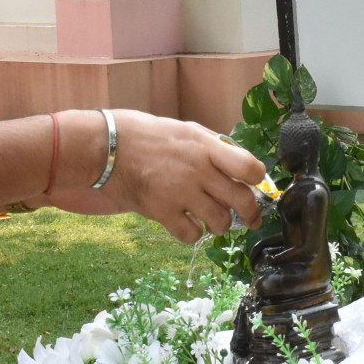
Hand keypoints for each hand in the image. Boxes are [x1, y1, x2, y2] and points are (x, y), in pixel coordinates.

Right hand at [92, 111, 266, 242]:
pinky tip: (188, 226)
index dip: (258, 180)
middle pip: (241, 200)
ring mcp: (180, 192)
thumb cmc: (144, 134)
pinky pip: (191, 234)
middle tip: (250, 219)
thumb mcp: (184, 129)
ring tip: (215, 223)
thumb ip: (211, 145)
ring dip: (222, 226)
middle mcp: (198, 170)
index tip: (256, 186)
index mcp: (206, 147)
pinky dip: (193, 234)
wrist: (105, 147)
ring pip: (220, 221)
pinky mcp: (162, 211)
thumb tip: (236, 161)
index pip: (250, 168)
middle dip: (251, 214)